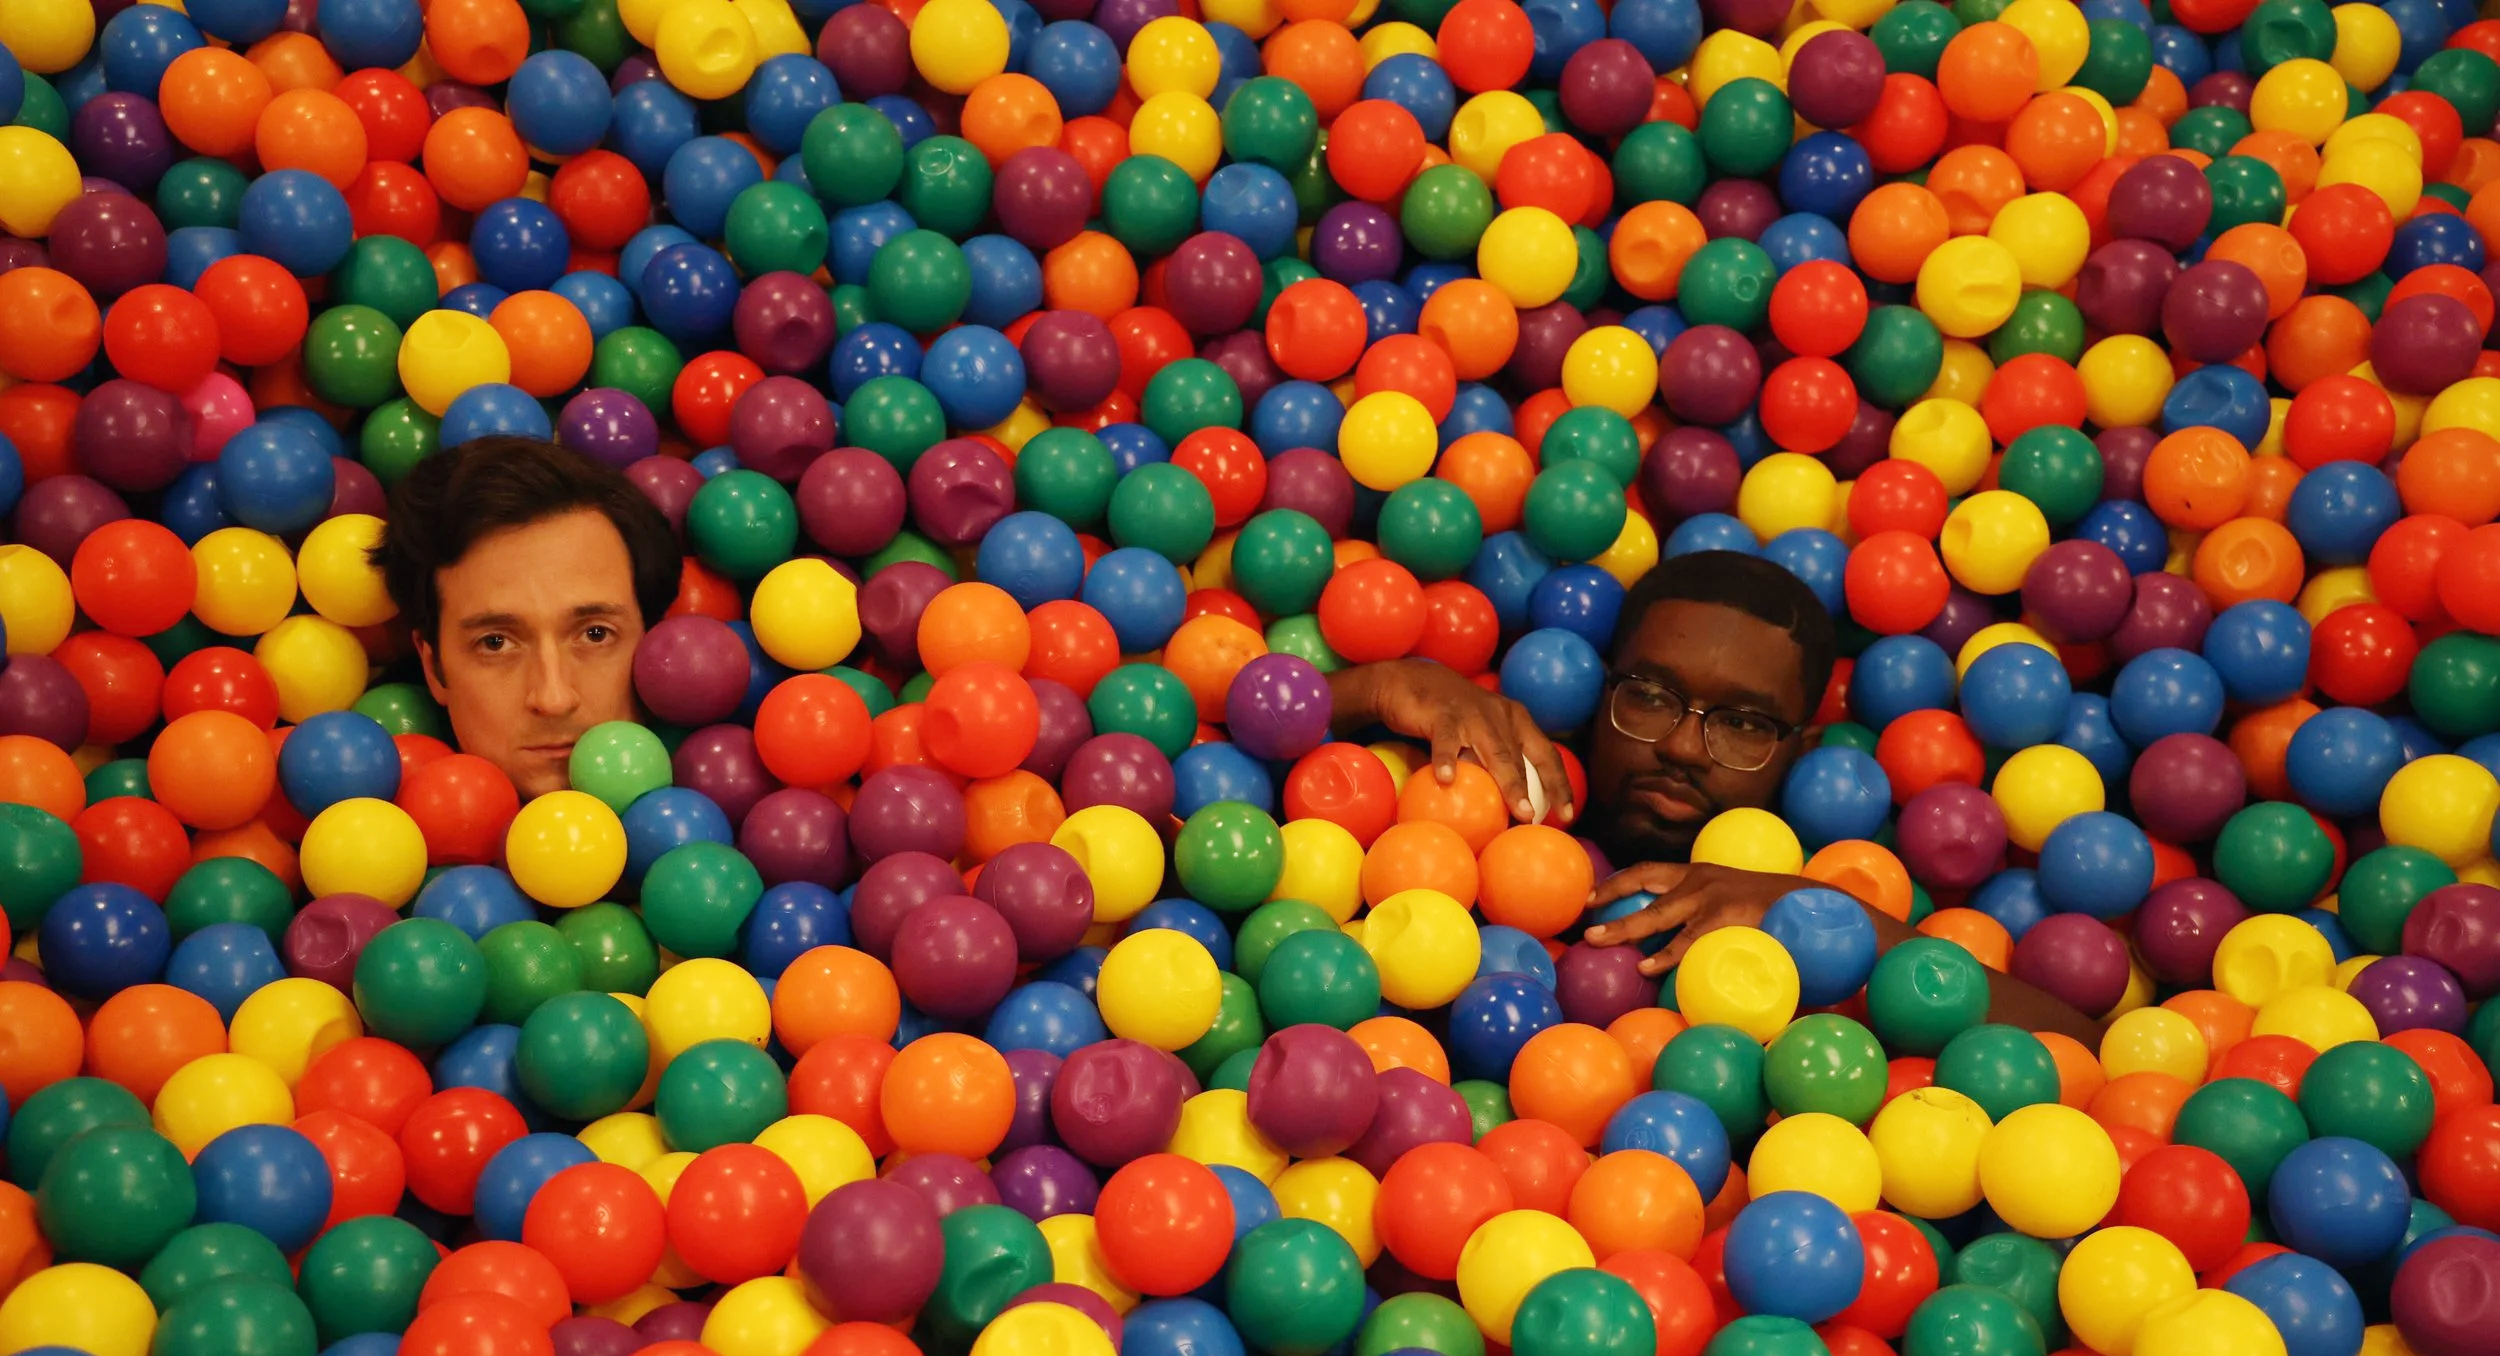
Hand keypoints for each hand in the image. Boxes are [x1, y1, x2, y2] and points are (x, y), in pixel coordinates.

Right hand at [1344, 659, 1573, 824]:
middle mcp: (1500, 714)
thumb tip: (1510, 806)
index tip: (1567, 814)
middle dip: (1533, 790)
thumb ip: (1496, 759)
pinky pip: (1446, 741)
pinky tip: (1446, 779)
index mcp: (1515, 719)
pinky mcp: (1441, 714)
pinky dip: (1446, 760)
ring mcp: (1471, 714)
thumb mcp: (1481, 731)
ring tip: (1516, 809)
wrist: (1410, 680)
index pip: (1546, 754)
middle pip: (1521, 757)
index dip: (1559, 784)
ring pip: (1494, 751)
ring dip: (1508, 781)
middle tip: (1535, 819)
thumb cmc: (1451, 714)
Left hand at [1582, 861, 1827, 975]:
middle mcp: (1699, 879)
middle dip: (1608, 897)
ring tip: (1597, 940)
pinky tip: (1646, 966)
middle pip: (1642, 883)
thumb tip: (1669, 937)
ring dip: (1624, 928)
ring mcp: (1711, 897)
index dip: (1617, 882)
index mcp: (1699, 873)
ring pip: (1656, 914)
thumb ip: (1702, 912)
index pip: (1648, 871)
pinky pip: (1687, 940)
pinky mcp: (1725, 919)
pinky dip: (1664, 955)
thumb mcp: (1730, 900)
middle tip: (1582, 916)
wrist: (1813, 902)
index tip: (1590, 896)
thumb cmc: (1769, 908)